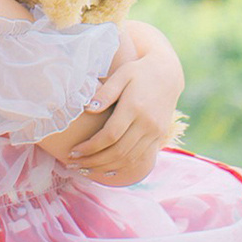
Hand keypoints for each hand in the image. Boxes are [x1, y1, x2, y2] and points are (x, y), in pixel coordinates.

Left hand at [69, 52, 181, 179]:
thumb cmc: (139, 72)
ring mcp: (155, 132)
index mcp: (135, 107)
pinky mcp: (159, 137)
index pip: (110, 135)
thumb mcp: (122, 74)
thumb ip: (105, 92)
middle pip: (118, 152)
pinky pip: (140, 159)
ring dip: (105, 167)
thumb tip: (87, 109)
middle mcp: (147, 123)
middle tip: (74, 164)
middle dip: (93, 161)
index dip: (90, 147)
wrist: (167, 75)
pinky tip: (105, 169)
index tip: (74, 151)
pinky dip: (121, 167)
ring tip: (85, 169)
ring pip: (129, 159)